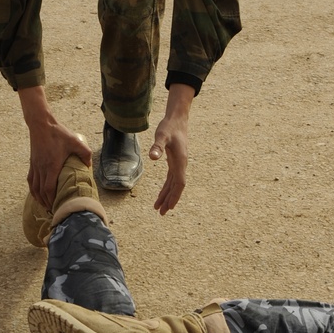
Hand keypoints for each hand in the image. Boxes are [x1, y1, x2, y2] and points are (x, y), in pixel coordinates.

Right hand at [18, 87, 91, 209]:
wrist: (41, 124)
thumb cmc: (58, 133)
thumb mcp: (75, 141)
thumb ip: (84, 153)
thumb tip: (89, 165)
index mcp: (52, 165)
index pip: (49, 188)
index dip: (52, 199)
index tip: (58, 206)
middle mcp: (42, 168)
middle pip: (42, 191)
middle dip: (47, 203)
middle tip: (54, 211)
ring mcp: (35, 166)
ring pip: (35, 188)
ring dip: (39, 199)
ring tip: (46, 206)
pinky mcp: (32, 164)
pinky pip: (30, 181)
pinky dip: (33, 190)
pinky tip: (37, 195)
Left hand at [148, 82, 193, 213]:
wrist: (177, 119)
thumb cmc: (169, 127)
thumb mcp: (162, 135)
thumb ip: (157, 146)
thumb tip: (152, 156)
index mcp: (180, 161)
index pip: (179, 183)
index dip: (174, 195)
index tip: (169, 207)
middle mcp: (181, 165)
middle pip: (177, 187)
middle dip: (170, 200)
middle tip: (161, 213)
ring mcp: (178, 164)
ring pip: (173, 184)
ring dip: (167, 196)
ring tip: (159, 208)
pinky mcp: (175, 162)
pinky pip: (171, 179)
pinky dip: (166, 187)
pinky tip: (161, 194)